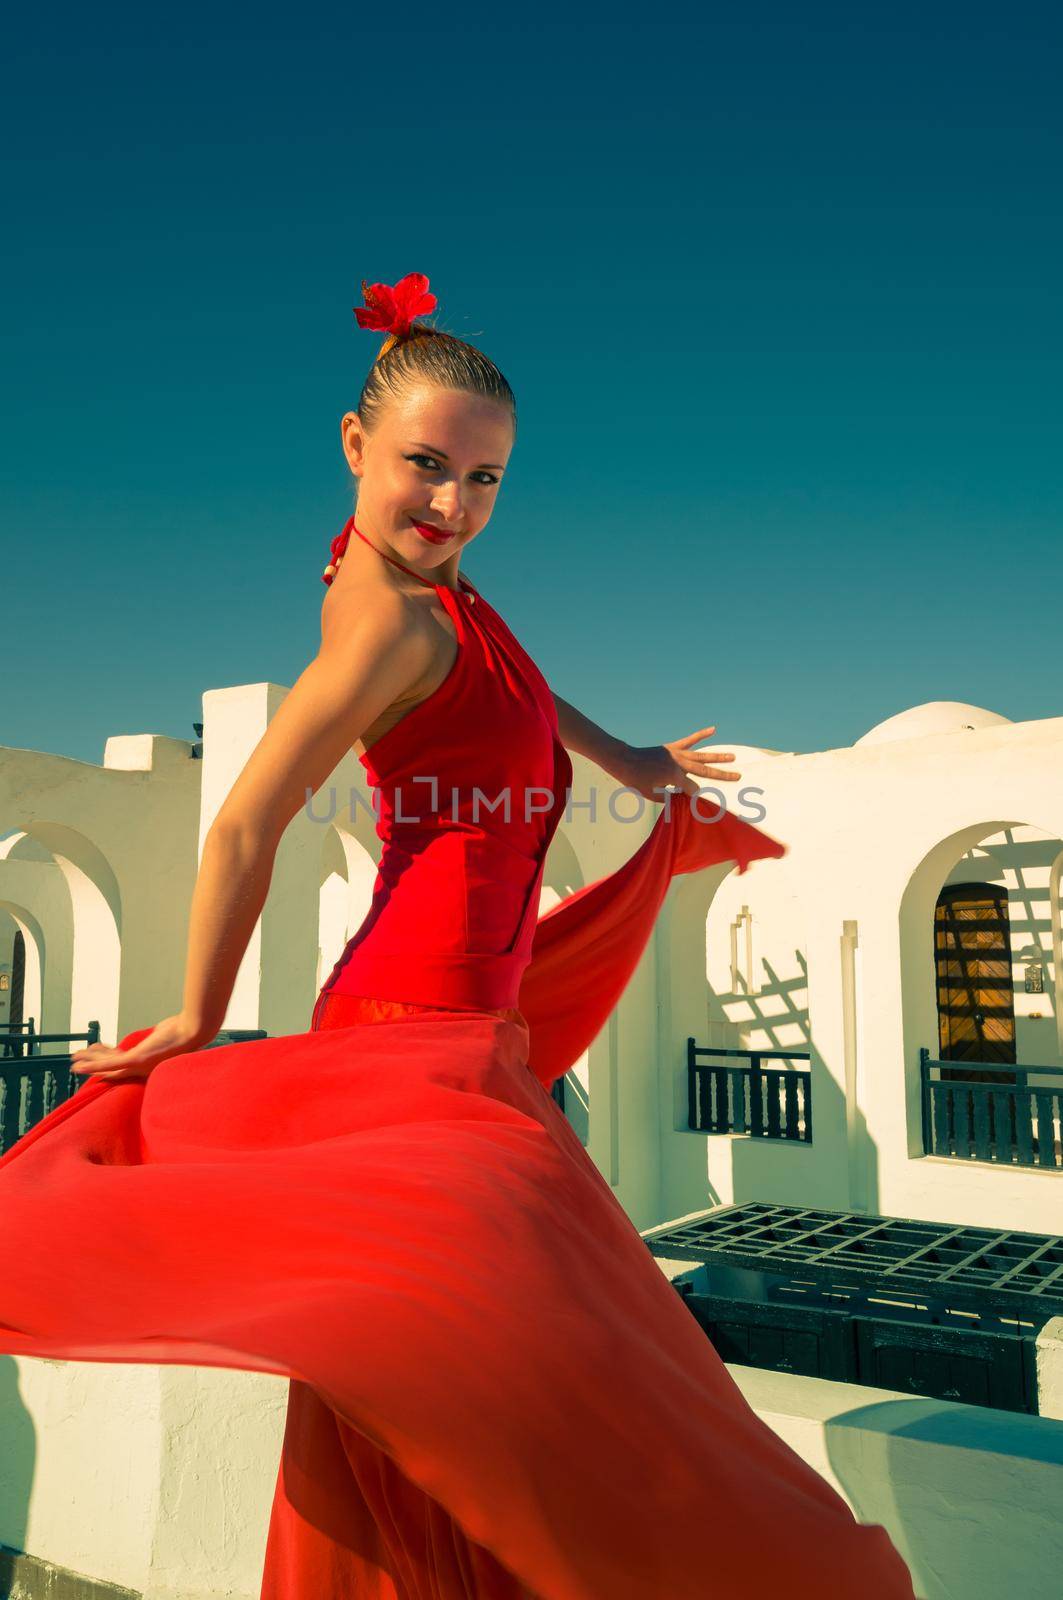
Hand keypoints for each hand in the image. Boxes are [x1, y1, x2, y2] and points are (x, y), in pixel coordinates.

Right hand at [70, 1013, 212, 1083]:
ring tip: (74, 1060)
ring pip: (107, 1066)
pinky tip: (79, 1065)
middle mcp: (143, 1071)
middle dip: (95, 1065)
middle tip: (80, 1062)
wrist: (194, 1029)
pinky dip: (92, 1065)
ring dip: (89, 1063)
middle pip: (112, 1070)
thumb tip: (158, 1032)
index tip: (100, 1057)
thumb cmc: (185, 1031)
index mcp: (149, 1066)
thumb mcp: (166, 1036)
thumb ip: (157, 1038)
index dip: (109, 1064)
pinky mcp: (137, 1060)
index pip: (124, 1068)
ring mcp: (139, 1066)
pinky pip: (109, 1064)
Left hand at [615, 726, 740, 802]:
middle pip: (705, 771)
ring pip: (701, 755)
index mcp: (674, 777)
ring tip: (732, 756)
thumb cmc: (635, 780)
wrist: (623, 760)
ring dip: (717, 756)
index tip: (702, 803)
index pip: (692, 789)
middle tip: (738, 776)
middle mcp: (679, 763)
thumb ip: (668, 798)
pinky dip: (701, 735)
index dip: (696, 797)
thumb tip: (681, 800)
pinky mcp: (672, 747)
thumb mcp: (651, 795)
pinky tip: (713, 729)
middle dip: (722, 775)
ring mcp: (676, 753)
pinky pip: (689, 740)